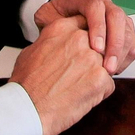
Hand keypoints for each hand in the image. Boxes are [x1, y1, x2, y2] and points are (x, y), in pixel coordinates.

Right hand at [9, 17, 114, 134]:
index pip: (87, 24)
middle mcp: (80, 38)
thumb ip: (52, 40)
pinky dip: (98, 93)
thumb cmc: (26, 85)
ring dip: (95, 76)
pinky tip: (81, 98)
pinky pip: (109, 84)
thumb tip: (58, 43)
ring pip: (106, 64)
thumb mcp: (32, 50)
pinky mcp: (101, 78)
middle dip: (92, 59)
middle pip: (99, 44)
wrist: (27, 110)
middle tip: (76, 74)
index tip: (80, 51)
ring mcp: (92, 58)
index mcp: (62, 28)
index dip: (86, 40)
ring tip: (76, 88)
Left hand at [34, 0, 134, 73]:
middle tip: (107, 65)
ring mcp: (114, 16)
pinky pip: (132, 41)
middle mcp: (103, 4)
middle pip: (116, 17)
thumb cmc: (55, 20)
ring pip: (127, 29)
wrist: (62, 20)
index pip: (95, 7)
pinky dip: (126, 56)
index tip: (96, 48)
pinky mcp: (122, 29)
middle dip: (114, 43)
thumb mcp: (47, 18)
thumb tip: (53, 35)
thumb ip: (51, 23)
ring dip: (121, 52)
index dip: (98, 27)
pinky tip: (114, 68)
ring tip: (110, 71)